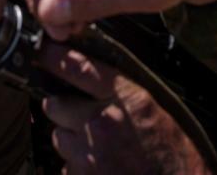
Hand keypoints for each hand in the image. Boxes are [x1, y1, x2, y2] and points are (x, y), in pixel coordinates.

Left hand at [38, 44, 210, 174]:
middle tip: (82, 117)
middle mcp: (102, 122)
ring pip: (59, 137)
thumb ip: (121, 91)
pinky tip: (101, 167)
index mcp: (124, 98)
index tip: (43, 52)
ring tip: (97, 146)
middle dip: (64, 109)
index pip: (78, 68)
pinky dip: (78, 167)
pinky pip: (66, 166)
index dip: (55, 58)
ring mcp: (89, 154)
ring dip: (71, 140)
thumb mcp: (153, 108)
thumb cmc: (173, 151)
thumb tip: (93, 77)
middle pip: (55, 105)